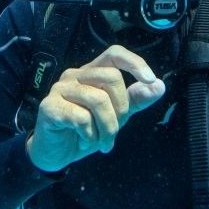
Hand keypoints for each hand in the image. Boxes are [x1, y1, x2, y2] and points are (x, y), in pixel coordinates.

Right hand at [26, 45, 165, 172]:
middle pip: (111, 78)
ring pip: (98, 99)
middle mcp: (75, 75)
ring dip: (106, 128)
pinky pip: (81, 117)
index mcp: (92, 72)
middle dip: (120, 110)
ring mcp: (60, 89)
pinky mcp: (50, 107)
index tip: (150, 80)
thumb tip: (159, 85)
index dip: (134, 62)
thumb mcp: (115, 116)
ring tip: (101, 142)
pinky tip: (84, 141)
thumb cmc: (84, 131)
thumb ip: (135, 100)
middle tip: (113, 132)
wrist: (54, 154)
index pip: (114, 54)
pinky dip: (89, 135)